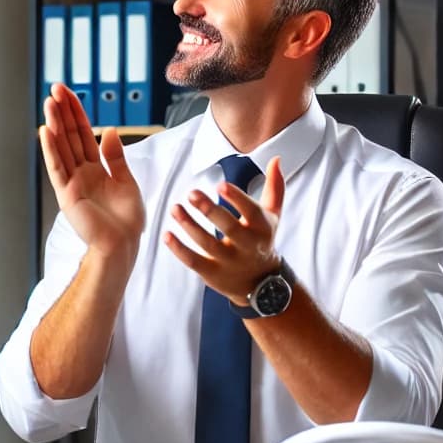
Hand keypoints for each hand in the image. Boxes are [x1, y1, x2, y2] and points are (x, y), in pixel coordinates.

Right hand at [40, 83, 144, 266]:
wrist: (123, 245)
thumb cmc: (126, 220)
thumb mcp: (126, 181)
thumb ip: (115, 156)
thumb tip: (108, 130)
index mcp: (94, 168)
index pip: (83, 133)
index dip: (76, 112)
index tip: (68, 93)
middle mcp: (80, 171)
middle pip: (70, 135)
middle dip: (63, 111)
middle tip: (55, 88)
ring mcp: (72, 182)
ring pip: (62, 147)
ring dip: (55, 124)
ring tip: (49, 102)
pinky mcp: (67, 194)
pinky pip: (58, 167)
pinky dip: (51, 149)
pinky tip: (46, 131)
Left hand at [164, 156, 284, 303]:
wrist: (261, 284)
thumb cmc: (261, 240)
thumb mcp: (272, 216)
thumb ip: (274, 187)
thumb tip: (275, 158)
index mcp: (261, 227)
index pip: (251, 211)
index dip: (237, 198)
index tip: (220, 185)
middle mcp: (246, 246)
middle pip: (228, 228)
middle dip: (209, 210)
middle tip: (191, 193)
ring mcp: (229, 262)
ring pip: (207, 244)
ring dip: (189, 226)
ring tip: (175, 208)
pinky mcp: (213, 275)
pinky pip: (194, 261)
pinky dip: (179, 249)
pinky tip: (167, 234)